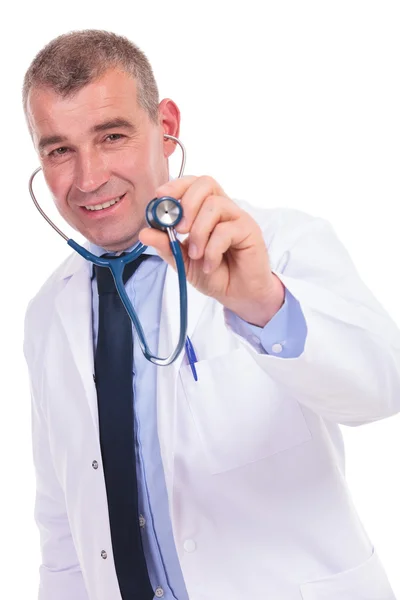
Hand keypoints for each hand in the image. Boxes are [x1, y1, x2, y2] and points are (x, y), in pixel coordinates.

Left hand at [139, 176, 284, 325]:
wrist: (238, 295)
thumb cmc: (215, 274)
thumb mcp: (183, 261)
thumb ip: (166, 245)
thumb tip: (144, 233)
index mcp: (206, 210)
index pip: (193, 184)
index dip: (176, 186)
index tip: (160, 197)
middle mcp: (224, 209)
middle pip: (206, 183)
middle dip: (187, 204)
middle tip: (179, 230)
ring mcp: (237, 218)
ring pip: (215, 206)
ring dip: (199, 232)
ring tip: (196, 255)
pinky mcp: (250, 231)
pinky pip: (226, 231)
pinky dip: (212, 250)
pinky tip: (209, 265)